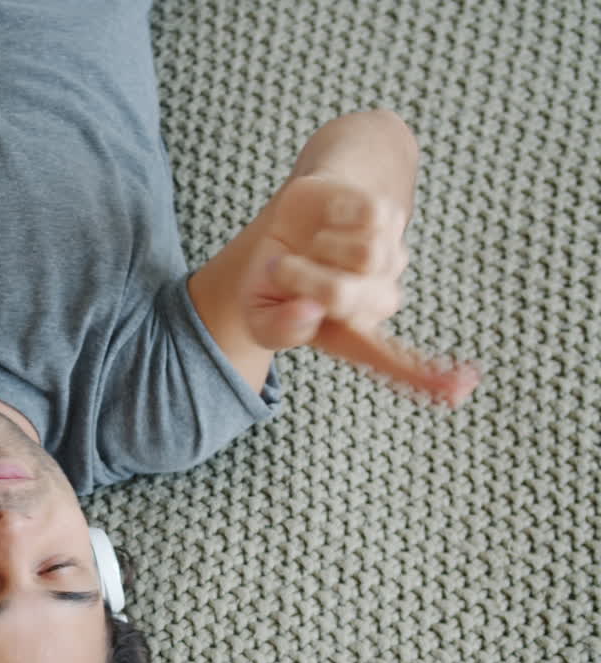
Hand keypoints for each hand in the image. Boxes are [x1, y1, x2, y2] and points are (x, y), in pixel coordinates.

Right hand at [242, 175, 478, 404]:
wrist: (283, 228)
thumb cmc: (273, 282)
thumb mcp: (259, 315)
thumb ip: (278, 329)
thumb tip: (310, 312)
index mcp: (350, 335)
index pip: (390, 361)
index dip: (426, 376)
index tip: (462, 389)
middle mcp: (377, 301)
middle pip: (345, 295)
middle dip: (301, 278)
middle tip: (281, 270)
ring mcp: (389, 258)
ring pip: (364, 255)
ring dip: (321, 246)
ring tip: (312, 248)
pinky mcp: (389, 219)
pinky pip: (369, 218)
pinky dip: (337, 216)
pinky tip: (331, 221)